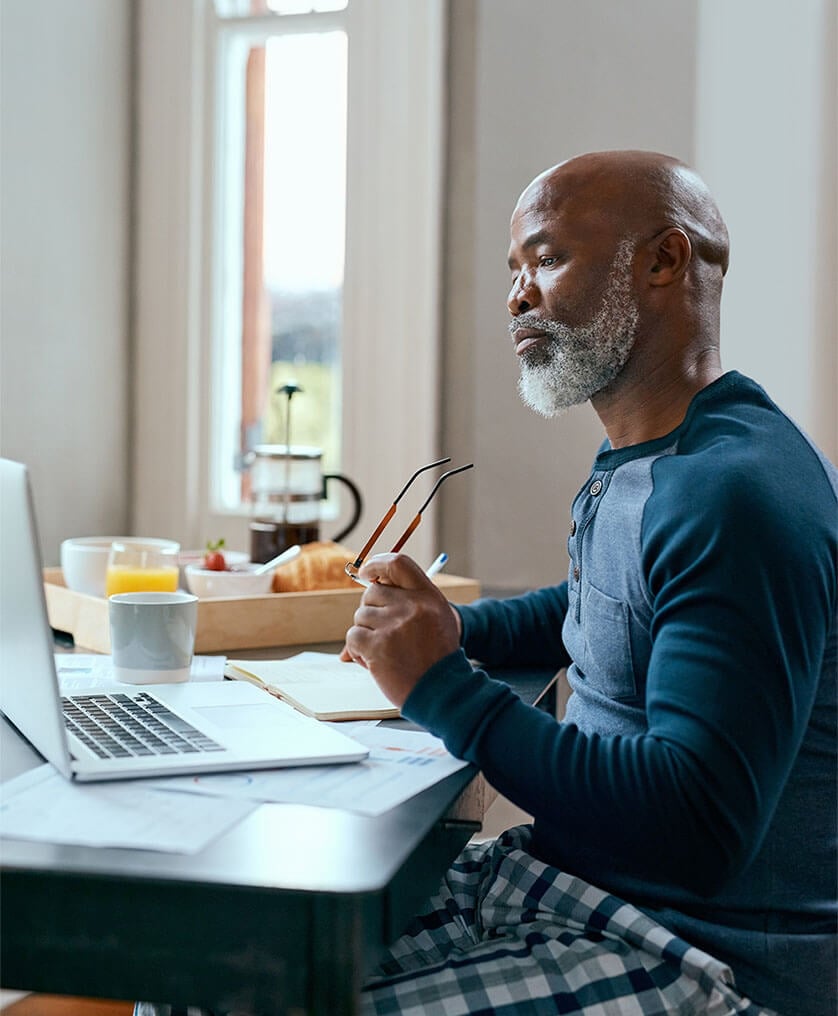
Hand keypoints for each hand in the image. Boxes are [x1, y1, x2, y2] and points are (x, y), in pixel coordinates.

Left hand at [343, 553, 460, 706]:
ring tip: (387, 652)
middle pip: (372, 593)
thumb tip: (368, 583)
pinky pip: (353, 637)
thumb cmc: (437, 657)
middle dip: (372, 612)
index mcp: (428, 596)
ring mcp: (393, 625)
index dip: (377, 564)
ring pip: (360, 616)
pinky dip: (358, 651)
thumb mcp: (436, 618)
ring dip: (366, 634)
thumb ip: (408, 599)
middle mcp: (412, 606)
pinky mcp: (377, 645)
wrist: (443, 691)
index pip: (397, 563)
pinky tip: (376, 662)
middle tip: (387, 634)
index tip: (367, 572)